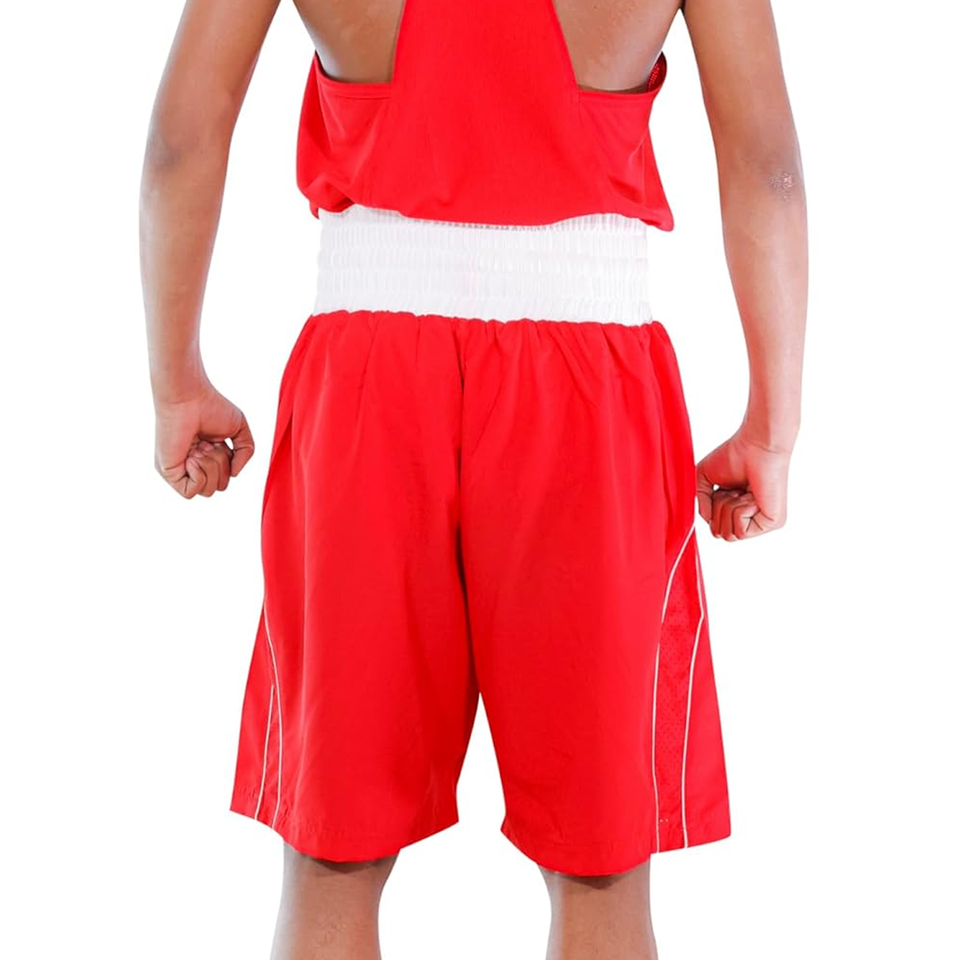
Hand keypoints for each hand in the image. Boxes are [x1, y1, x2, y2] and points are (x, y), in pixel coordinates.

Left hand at [153, 380, 254, 498]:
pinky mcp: (169, 473)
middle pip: (219, 487)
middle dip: (221, 465)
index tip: (218, 441)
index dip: (229, 462)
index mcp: (208, 456)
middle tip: (209, 444)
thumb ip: (246, 452)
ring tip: (199, 448)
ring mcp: (180, 470)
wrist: (188, 397)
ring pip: (207, 492)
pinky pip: (190, 492)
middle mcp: (193, 465)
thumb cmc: (211, 406)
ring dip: (210, 468)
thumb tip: (234, 474)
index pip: (225, 478)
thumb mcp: (239, 429)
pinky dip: (198, 476)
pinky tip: (191, 457)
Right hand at [695, 424, 791, 539]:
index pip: (715, 527)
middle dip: (719, 509)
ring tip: (742, 491)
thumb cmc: (734, 455)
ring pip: (729, 535)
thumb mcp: (704, 478)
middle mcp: (751, 517)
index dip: (712, 508)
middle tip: (733, 490)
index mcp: (737, 508)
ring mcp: (763, 521)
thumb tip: (707, 519)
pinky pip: (741, 532)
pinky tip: (751, 495)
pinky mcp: (773, 523)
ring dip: (729, 508)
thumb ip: (700, 502)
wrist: (755, 445)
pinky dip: (740, 511)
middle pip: (720, 534)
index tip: (723, 488)